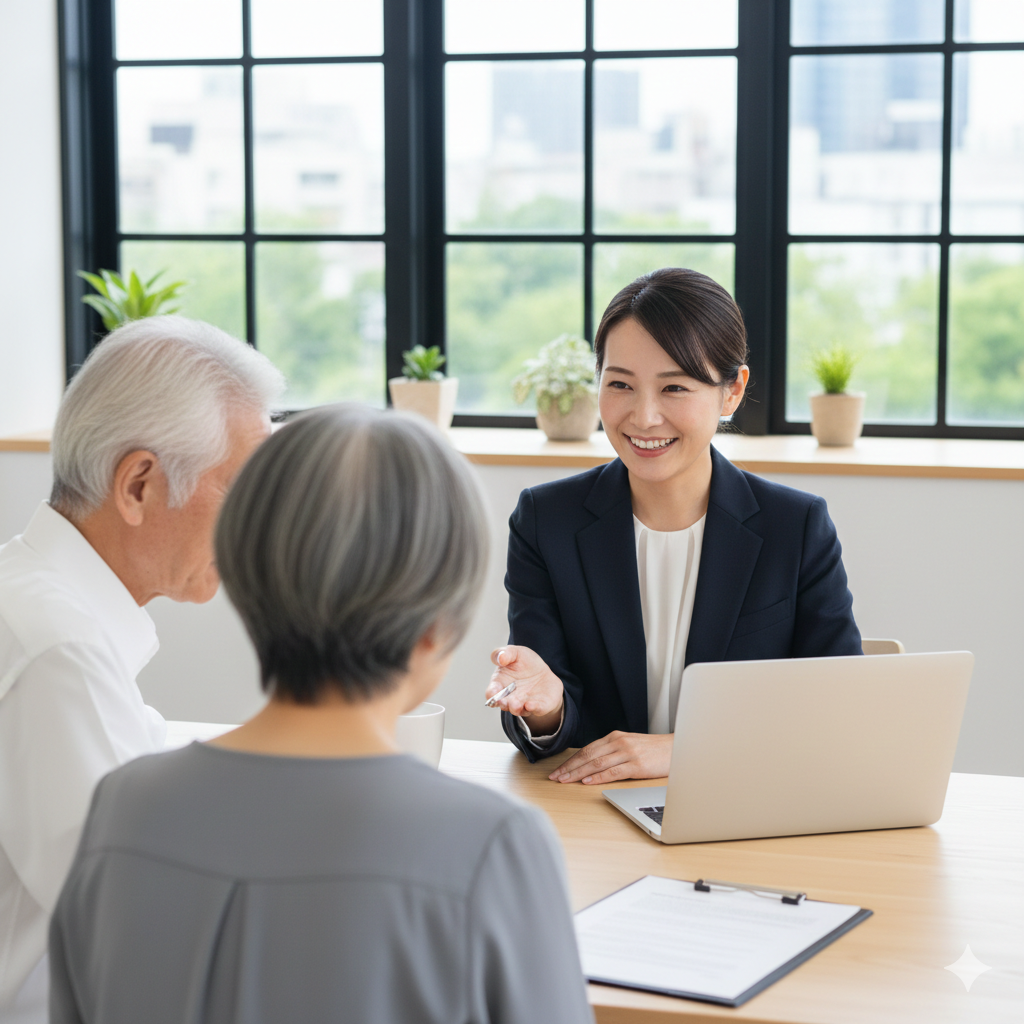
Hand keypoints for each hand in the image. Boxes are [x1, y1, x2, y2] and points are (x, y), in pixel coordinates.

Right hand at [484, 645, 563, 729]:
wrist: (543, 673)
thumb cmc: (525, 663)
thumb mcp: (515, 653)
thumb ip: (505, 653)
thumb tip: (500, 658)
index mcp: (500, 684)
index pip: (492, 692)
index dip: (491, 694)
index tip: (492, 693)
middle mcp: (510, 697)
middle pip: (503, 704)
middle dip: (503, 704)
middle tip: (503, 702)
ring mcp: (524, 704)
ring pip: (518, 710)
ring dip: (516, 708)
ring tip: (516, 705)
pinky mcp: (539, 706)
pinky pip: (537, 710)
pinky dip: (534, 709)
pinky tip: (531, 705)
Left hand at [548, 731, 673, 784]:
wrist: (678, 748)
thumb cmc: (654, 750)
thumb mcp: (630, 745)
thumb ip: (613, 751)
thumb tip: (593, 764)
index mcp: (615, 737)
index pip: (587, 750)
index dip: (570, 761)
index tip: (559, 770)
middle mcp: (618, 743)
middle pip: (587, 756)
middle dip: (569, 767)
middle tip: (555, 777)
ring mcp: (627, 753)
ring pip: (596, 763)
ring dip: (578, 773)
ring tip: (565, 781)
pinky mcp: (637, 765)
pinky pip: (613, 772)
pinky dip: (598, 777)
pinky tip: (587, 781)